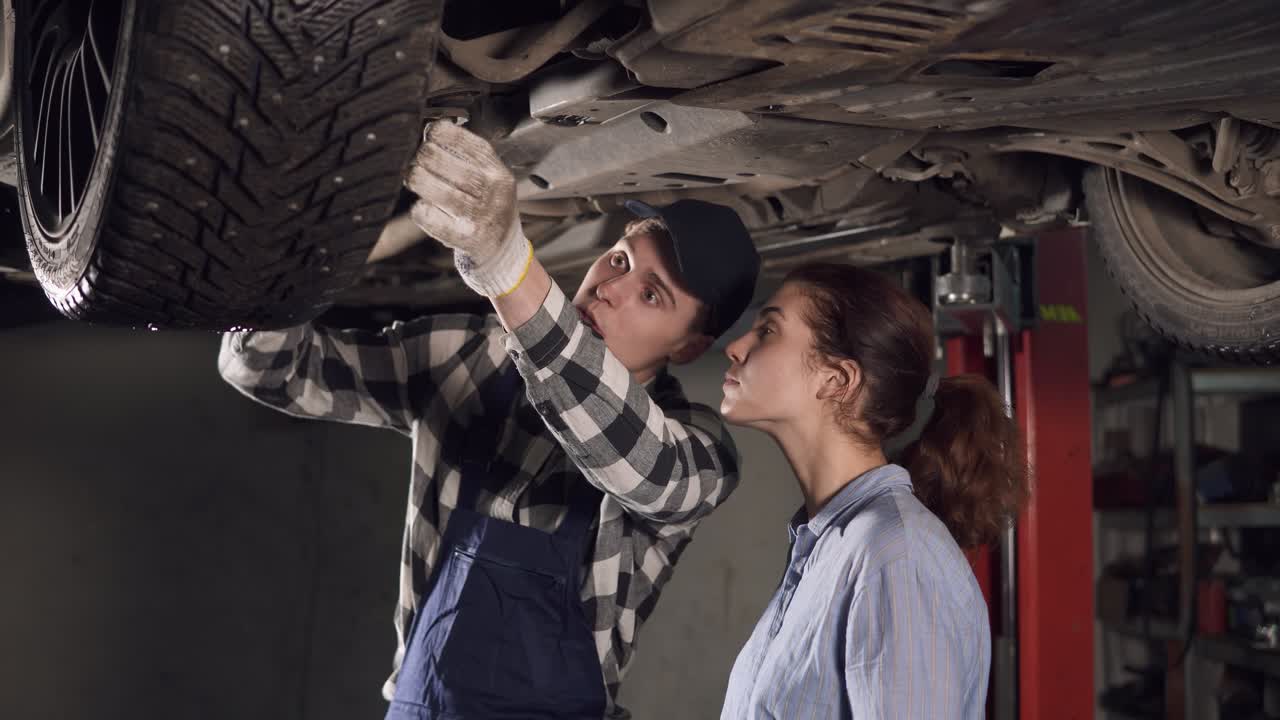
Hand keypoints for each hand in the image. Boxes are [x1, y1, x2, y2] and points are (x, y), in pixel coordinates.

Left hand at [403, 121, 531, 297]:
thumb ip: (466, 155)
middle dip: (424, 157)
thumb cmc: (489, 207)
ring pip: (437, 190)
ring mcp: (480, 216)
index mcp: (498, 172)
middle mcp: (493, 193)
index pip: (468, 143)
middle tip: (417, 160)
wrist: (503, 248)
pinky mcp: (466, 238)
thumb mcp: (490, 176)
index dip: (442, 133)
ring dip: (418, 180)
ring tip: (414, 179)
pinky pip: (431, 218)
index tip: (430, 134)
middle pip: (447, 164)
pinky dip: (421, 210)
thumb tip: (430, 131)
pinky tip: (422, 206)